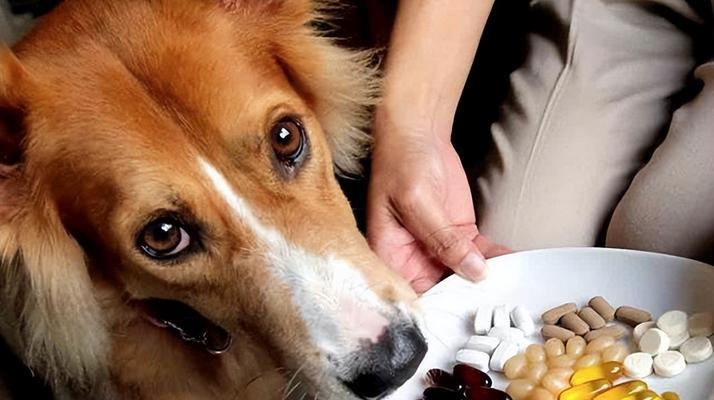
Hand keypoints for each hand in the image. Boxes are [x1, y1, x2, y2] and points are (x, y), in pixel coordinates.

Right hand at [366, 115, 508, 293]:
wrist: (417, 133)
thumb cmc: (401, 162)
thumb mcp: (417, 201)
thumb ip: (442, 239)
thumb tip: (472, 271)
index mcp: (388, 256)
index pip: (409, 294)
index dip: (433, 309)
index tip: (462, 317)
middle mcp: (411, 258)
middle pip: (438, 290)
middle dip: (465, 299)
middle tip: (495, 307)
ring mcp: (436, 247)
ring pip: (462, 275)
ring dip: (484, 281)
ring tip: (510, 290)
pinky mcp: (457, 235)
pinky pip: (478, 255)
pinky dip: (496, 260)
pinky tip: (513, 264)